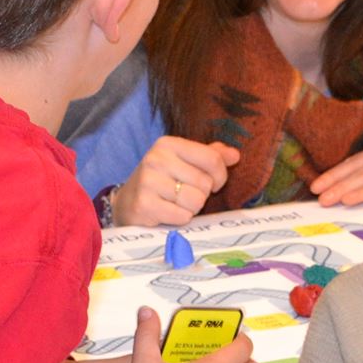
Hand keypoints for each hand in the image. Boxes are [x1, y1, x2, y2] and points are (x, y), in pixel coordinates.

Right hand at [112, 137, 239, 227]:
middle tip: (183, 194)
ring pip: (196, 201)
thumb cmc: (162, 181)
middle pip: (205, 183)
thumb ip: (210, 156)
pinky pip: (182, 216)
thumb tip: (235, 155)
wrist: (126, 203)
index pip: (212, 159)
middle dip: (201, 194)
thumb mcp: (184, 163)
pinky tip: (166, 212)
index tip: (212, 183)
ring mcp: (148, 181)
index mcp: (168, 144)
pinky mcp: (144, 204)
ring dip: (190, 208)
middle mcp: (156, 159)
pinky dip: (179, 219)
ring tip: (174, 203)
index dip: (220, 176)